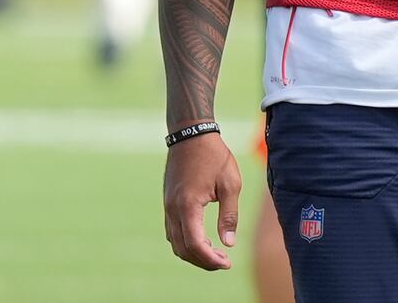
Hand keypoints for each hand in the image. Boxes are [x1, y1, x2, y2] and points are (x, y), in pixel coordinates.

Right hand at [163, 132, 242, 270]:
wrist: (191, 133)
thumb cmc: (214, 156)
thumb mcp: (230, 183)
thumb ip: (229, 215)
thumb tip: (229, 243)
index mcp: (188, 205)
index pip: (195, 245)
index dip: (210, 260)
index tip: (227, 263)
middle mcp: (173, 209)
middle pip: (183, 249)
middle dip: (203, 261)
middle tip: (224, 262)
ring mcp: (167, 206)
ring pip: (175, 242)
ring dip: (193, 253)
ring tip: (215, 254)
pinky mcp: (168, 202)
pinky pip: (173, 231)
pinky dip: (186, 242)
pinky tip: (203, 240)